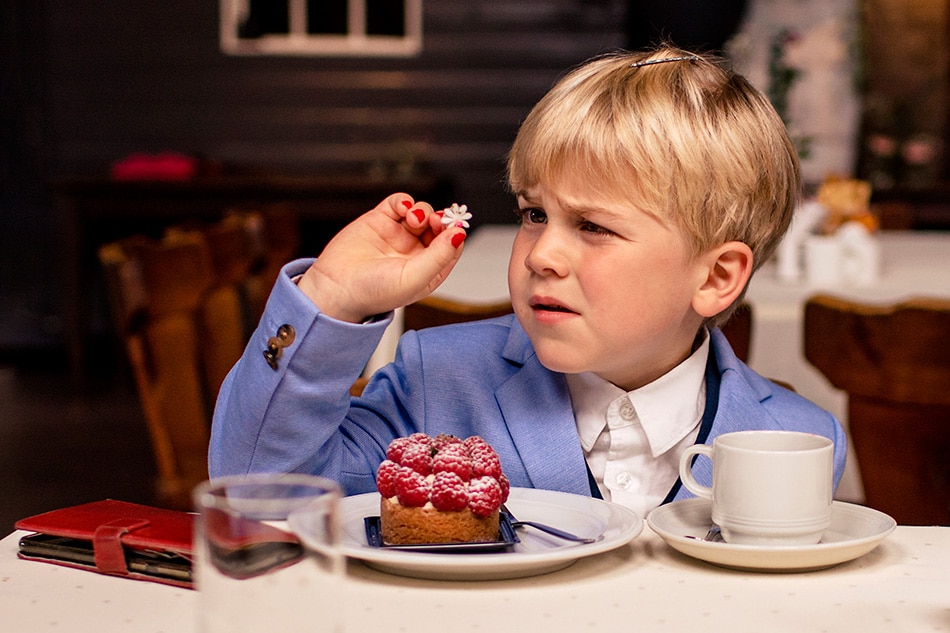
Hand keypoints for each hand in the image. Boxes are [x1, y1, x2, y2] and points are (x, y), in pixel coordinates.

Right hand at [297, 194, 467, 322]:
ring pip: (421, 212)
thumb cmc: (373, 292)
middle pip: (438, 226)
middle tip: (437, 218)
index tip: (455, 225)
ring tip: (414, 218)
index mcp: (428, 270)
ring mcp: (397, 235)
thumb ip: (439, 256)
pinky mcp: (379, 221)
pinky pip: (398, 203)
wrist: (335, 288)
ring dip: (423, 210)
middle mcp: (414, 252)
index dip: (454, 233)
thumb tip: (459, 234)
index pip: (451, 246)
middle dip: (440, 219)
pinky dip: (404, 201)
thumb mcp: (414, 278)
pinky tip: (403, 209)